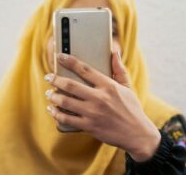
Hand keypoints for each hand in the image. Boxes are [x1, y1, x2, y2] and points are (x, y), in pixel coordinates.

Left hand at [44, 52, 160, 161]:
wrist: (137, 134)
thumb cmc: (132, 109)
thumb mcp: (128, 87)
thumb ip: (119, 69)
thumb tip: (114, 52)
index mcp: (109, 86)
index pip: (85, 70)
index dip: (70, 61)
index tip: (60, 56)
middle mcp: (99, 98)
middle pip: (71, 85)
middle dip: (56, 79)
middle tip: (48, 77)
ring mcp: (93, 113)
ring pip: (66, 102)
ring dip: (54, 96)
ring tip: (49, 93)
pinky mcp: (89, 126)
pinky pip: (67, 119)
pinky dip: (57, 114)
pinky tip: (52, 110)